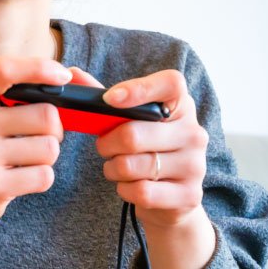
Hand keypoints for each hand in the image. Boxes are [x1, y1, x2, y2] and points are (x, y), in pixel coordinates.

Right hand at [0, 58, 72, 230]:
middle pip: (46, 114)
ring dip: (46, 157)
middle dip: (53, 129)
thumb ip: (14, 94)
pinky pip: (45, 175)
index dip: (38, 67)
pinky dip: (41, 178)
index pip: (4, 69)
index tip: (63, 75)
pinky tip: (19, 179)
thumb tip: (71, 76)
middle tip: (34, 138)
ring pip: (50, 147)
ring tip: (22, 160)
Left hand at [97, 70, 209, 227]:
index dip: (137, 89)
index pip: (171, 83)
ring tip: (118, 166)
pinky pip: (141, 191)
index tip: (109, 99)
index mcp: (180, 104)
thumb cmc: (142, 147)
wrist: (170, 195)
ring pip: (131, 166)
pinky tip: (130, 185)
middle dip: (106, 144)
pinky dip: (124, 189)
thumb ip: (100, 96)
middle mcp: (193, 132)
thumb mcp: (126, 119)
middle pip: (132, 134)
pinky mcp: (189, 195)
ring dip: (113, 168)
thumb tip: (72, 73)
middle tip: (104, 146)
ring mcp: (195, 165)